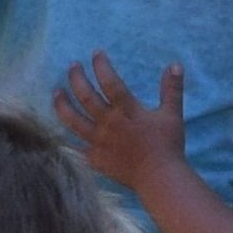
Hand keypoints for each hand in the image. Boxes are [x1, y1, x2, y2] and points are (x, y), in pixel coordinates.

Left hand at [54, 52, 187, 190]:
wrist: (159, 178)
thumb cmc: (167, 145)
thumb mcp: (172, 114)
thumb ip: (172, 89)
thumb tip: (175, 65)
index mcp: (126, 111)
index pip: (110, 83)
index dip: (101, 66)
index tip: (96, 54)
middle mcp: (108, 123)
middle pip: (86, 97)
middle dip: (77, 78)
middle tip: (72, 66)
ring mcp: (98, 141)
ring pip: (73, 120)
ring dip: (62, 104)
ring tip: (56, 92)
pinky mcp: (95, 158)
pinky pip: (75, 146)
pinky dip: (65, 138)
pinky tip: (58, 130)